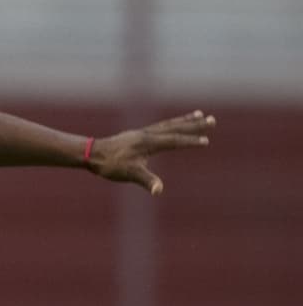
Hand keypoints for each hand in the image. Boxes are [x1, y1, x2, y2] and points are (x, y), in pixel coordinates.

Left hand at [89, 109, 214, 194]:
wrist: (93, 154)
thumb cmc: (111, 165)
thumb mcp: (130, 174)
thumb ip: (147, 181)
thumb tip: (159, 190)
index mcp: (149, 142)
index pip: (175, 141)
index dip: (191, 141)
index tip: (206, 140)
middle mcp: (148, 134)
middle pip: (176, 128)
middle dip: (195, 125)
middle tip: (212, 119)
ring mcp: (143, 132)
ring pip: (168, 124)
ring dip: (185, 120)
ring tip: (199, 114)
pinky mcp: (137, 134)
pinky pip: (159, 126)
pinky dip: (171, 124)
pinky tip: (173, 124)